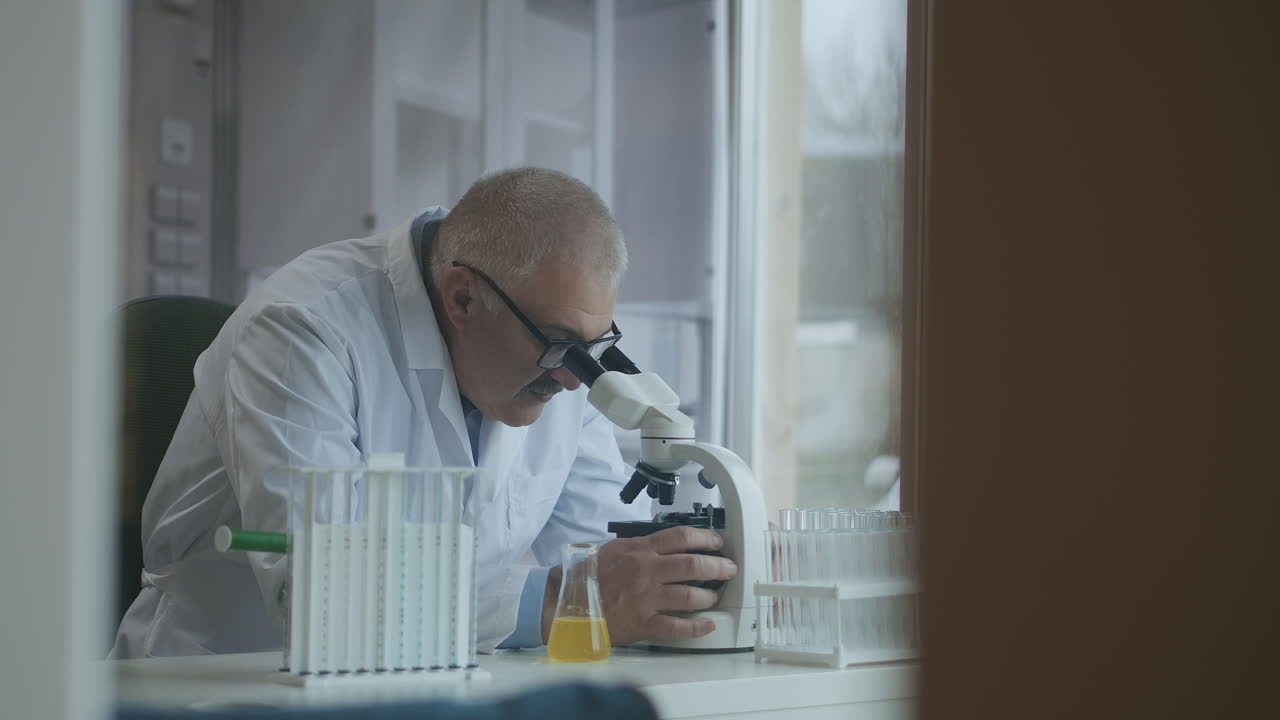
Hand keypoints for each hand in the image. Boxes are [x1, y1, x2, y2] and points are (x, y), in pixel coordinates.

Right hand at [543, 526, 737, 645]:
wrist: (566, 602)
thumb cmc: (588, 577)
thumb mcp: (615, 550)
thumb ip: (642, 547)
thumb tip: (667, 545)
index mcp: (640, 550)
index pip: (680, 537)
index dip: (705, 538)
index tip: (718, 542)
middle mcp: (646, 571)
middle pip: (692, 564)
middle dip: (717, 566)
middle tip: (729, 569)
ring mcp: (646, 598)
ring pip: (688, 595)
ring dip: (708, 596)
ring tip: (715, 597)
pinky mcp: (643, 623)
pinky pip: (676, 626)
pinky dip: (695, 627)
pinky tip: (708, 626)